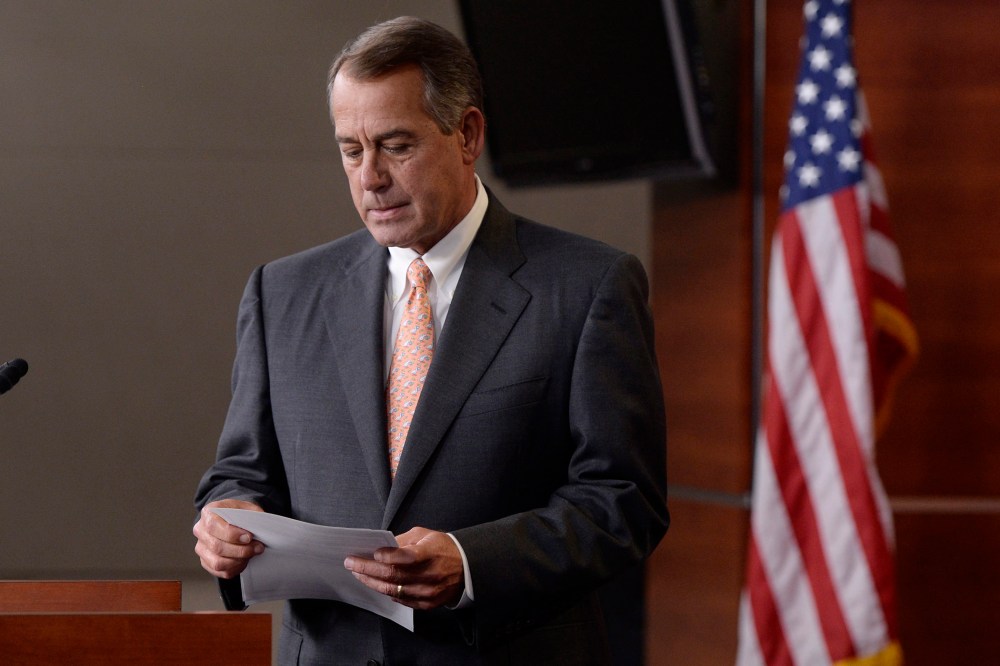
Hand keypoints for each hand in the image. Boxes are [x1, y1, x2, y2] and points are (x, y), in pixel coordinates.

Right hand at [193, 499, 264, 578]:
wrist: (233, 518)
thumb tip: (260, 529)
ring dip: (238, 561)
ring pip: (217, 562)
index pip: (213, 526)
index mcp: (208, 513)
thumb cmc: (239, 513)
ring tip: (251, 554)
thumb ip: (252, 516)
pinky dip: (235, 568)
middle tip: (257, 548)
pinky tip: (244, 560)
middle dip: (240, 550)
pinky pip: (220, 571)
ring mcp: (201, 548)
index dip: (232, 534)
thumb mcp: (247, 507)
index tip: (249, 537)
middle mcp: (200, 531)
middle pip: (217, 546)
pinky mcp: (205, 561)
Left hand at [344, 527, 463, 609]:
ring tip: (358, 573)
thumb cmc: (442, 548)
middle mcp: (430, 575)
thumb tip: (381, 548)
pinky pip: (401, 600)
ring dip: (372, 582)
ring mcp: (428, 592)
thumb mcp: (425, 535)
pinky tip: (376, 584)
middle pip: (393, 575)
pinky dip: (386, 591)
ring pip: (393, 590)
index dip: (388, 556)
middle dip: (368, 568)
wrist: (465, 568)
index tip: (373, 552)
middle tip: (351, 563)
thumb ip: (403, 541)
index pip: (407, 557)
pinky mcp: (427, 604)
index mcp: (431, 553)